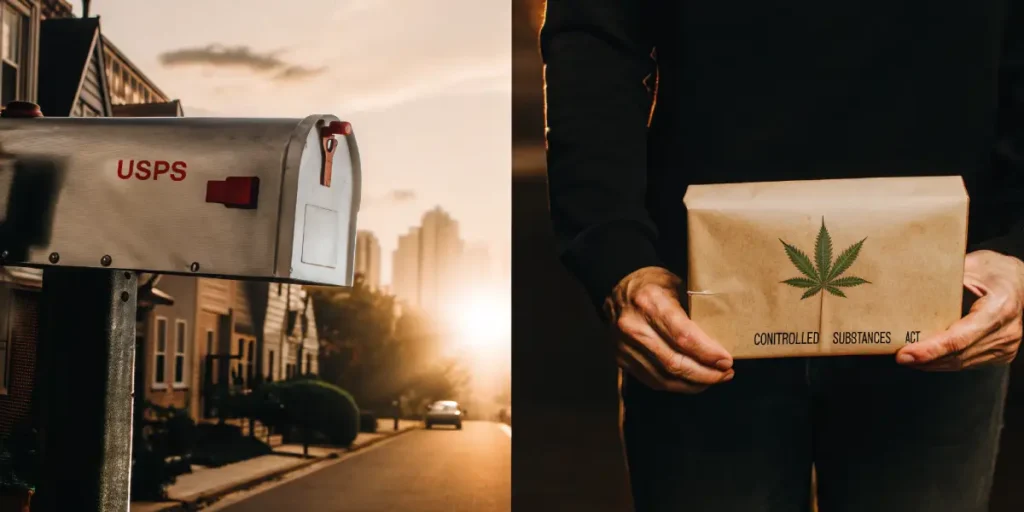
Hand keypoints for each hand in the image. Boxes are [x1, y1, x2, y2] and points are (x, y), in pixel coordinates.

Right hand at [605, 266, 734, 392]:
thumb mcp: (677, 285)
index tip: (726, 360)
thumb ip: (694, 311)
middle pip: (674, 362)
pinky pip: (652, 380)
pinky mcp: (621, 358)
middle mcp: (633, 327)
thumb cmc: (652, 284)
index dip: (707, 353)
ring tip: (713, 379)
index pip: (683, 337)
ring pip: (664, 377)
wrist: (616, 288)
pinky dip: (676, 385)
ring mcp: (624, 346)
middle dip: (705, 374)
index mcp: (649, 303)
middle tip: (725, 374)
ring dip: (692, 384)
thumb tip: (721, 339)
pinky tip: (692, 381)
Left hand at [897, 250, 1023, 369]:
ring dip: (932, 364)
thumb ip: (945, 276)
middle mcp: (1005, 332)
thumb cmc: (995, 271)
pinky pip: (968, 362)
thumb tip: (908, 278)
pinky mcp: (1001, 354)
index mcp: (998, 308)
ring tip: (908, 358)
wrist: (1021, 283)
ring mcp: (1005, 346)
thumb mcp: (973, 264)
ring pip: (961, 363)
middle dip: (925, 359)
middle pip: (958, 355)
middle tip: (899, 357)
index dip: (930, 349)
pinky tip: (927, 358)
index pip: (959, 338)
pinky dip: (945, 362)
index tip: (906, 354)